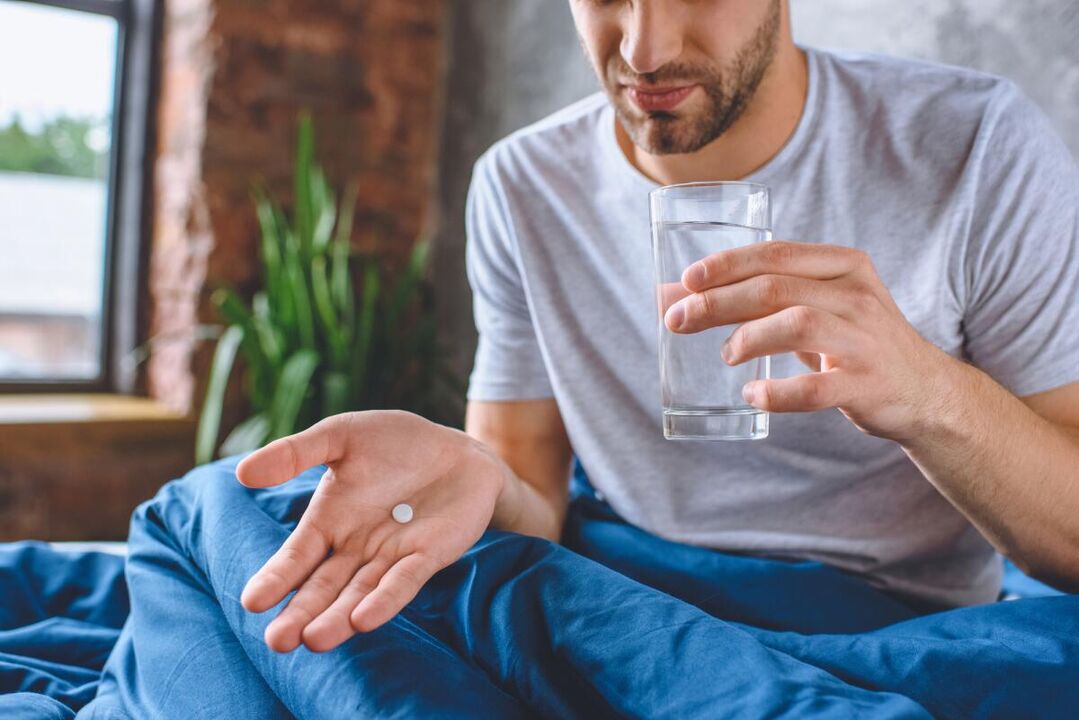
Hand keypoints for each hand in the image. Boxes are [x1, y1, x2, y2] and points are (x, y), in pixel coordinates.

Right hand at [236, 410, 504, 652]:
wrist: (459, 449)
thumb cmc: (396, 443)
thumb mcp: (341, 436)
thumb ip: (296, 453)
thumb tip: (243, 472)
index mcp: (329, 522)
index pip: (296, 558)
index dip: (276, 579)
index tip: (252, 602)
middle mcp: (356, 549)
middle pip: (323, 588)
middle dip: (301, 614)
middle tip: (278, 643)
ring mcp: (392, 556)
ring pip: (360, 594)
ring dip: (338, 618)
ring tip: (314, 640)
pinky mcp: (428, 556)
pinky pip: (404, 581)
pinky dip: (385, 600)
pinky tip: (364, 620)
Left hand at [663, 241, 952, 441]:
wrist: (925, 392)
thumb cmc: (851, 343)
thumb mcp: (811, 309)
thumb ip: (749, 299)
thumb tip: (669, 294)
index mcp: (843, 266)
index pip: (776, 253)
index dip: (727, 264)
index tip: (686, 280)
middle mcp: (856, 296)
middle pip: (776, 287)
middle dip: (718, 302)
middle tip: (677, 320)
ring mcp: (864, 340)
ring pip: (797, 324)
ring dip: (748, 337)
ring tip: (726, 354)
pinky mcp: (866, 384)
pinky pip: (816, 388)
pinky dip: (778, 392)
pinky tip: (753, 394)